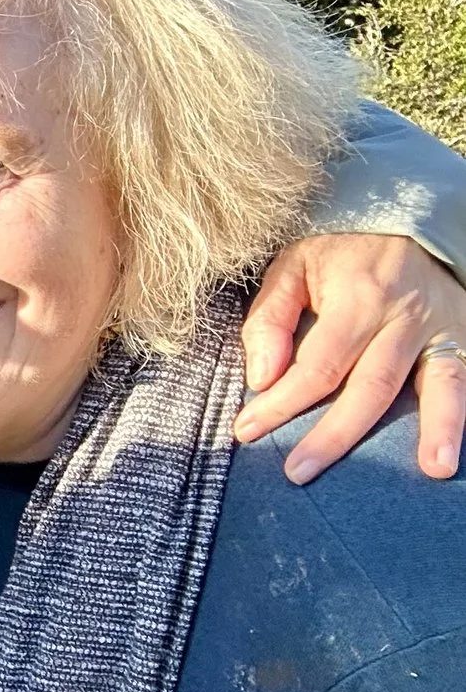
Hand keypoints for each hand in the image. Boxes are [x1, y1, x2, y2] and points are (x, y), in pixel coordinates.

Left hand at [237, 235, 465, 482]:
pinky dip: (463, 413)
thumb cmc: (339, 251)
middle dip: (334, 435)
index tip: (247, 431)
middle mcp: (406, 315)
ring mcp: (443, 327)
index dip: (281, 403)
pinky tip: (455, 448)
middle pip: (372, 386)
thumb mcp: (292, 266)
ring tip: (434, 470)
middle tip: (298, 472)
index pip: (318, 365)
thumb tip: (261, 378)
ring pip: (442, 384)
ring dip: (440, 428)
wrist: (405, 219)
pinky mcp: (465, 335)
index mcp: (360, 296)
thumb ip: (271, 319)